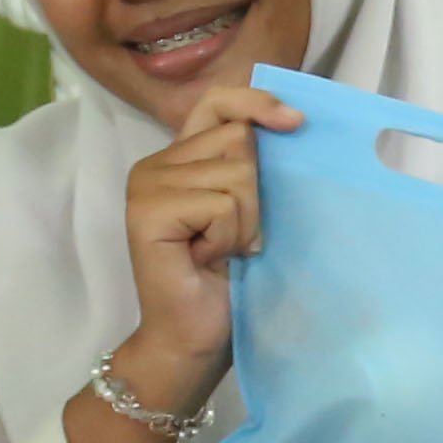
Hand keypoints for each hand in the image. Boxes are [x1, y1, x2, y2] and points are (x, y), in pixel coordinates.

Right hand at [117, 67, 302, 387]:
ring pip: (236, 173)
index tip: (295, 123)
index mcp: (178, 159)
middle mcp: (156, 164)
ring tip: (223, 252)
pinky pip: (222, 203)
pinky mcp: (148, 209)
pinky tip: (209, 260)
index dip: (257, 104)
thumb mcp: (247, 213)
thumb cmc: (226, 284)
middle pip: (239, 139)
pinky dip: (230, 237)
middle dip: (256, 193)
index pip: (218, 103)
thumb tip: (293, 122)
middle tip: (236, 238)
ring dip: (246, 222)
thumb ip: (249, 168)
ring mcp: (147, 184)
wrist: (194, 340)